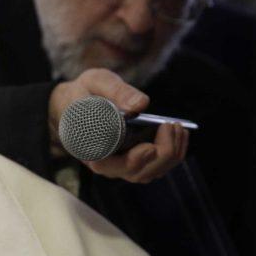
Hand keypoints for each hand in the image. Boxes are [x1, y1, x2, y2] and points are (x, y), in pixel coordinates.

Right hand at [47, 69, 188, 182]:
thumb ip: (115, 91)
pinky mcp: (136, 159)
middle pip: (137, 173)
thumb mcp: (94, 83)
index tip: (149, 147)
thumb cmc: (83, 94)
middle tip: (170, 125)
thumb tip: (140, 105)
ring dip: (171, 153)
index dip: (131, 161)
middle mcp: (106, 163)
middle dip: (161, 153)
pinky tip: (179, 131)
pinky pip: (158, 165)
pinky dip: (173, 151)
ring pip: (150, 172)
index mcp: (89, 148)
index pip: (108, 165)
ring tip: (177, 126)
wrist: (75, 104)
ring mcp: (122, 164)